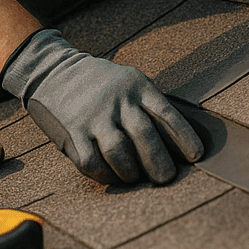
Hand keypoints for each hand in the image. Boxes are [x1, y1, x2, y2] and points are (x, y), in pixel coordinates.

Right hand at [0, 29, 202, 184]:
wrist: (53, 70)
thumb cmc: (100, 83)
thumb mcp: (128, 81)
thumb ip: (147, 104)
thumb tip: (175, 141)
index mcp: (136, 86)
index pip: (167, 114)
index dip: (184, 138)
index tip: (195, 156)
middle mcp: (117, 101)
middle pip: (145, 136)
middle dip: (159, 163)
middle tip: (166, 177)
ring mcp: (93, 117)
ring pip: (119, 153)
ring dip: (131, 171)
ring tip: (136, 177)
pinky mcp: (72, 132)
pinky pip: (91, 162)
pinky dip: (104, 174)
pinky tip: (110, 175)